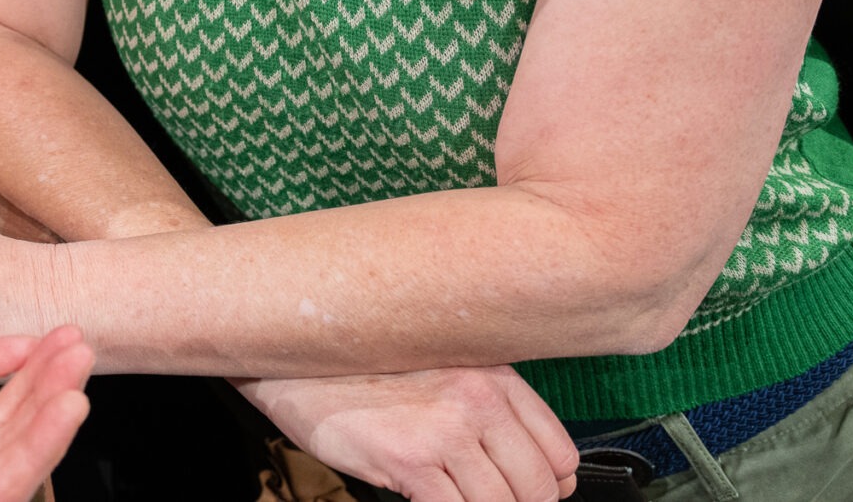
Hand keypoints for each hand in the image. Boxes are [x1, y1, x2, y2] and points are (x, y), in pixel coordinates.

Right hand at [236, 367, 579, 501]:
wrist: (292, 364)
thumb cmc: (359, 369)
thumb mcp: (438, 368)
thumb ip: (486, 407)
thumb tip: (525, 466)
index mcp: (494, 375)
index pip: (560, 452)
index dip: (550, 485)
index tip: (530, 493)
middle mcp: (477, 399)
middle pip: (539, 487)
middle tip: (488, 499)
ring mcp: (445, 430)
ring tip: (454, 493)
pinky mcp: (409, 460)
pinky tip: (426, 497)